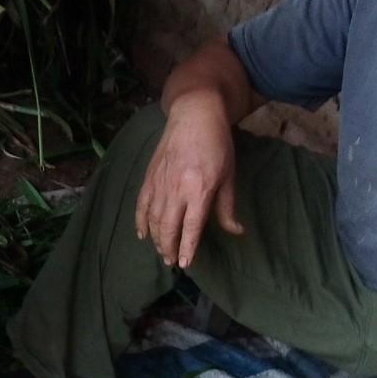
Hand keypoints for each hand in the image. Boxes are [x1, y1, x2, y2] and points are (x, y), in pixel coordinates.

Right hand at [134, 90, 243, 267]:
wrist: (194, 114)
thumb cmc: (217, 144)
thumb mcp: (228, 175)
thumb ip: (226, 206)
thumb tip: (235, 231)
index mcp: (199, 190)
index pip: (191, 227)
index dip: (188, 247)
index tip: (185, 263)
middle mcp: (176, 190)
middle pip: (168, 227)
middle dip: (169, 247)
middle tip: (172, 261)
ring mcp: (160, 184)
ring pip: (153, 219)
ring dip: (156, 239)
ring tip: (161, 251)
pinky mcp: (149, 177)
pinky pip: (141, 205)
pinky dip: (140, 221)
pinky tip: (142, 234)